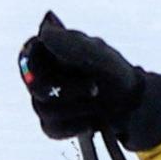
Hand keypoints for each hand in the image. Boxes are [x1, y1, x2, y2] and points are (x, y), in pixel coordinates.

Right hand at [17, 12, 160, 148]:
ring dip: (77, 107)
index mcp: (51, 53)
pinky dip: (75, 125)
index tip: (64, 65)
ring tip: (97, 102)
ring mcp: (45, 102)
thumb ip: (72, 44)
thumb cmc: (115, 75)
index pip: (28, 53)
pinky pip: (52, 128)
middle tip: (94, 87)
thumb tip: (44, 32)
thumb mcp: (100, 55)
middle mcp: (43, 76)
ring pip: (43, 108)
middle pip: (35, 85)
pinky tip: (91, 121)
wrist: (132, 107)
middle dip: (68, 89)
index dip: (38, 62)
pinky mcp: (53, 124)